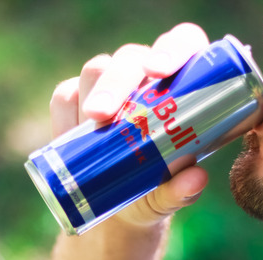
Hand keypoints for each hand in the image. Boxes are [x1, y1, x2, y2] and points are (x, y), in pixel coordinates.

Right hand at [49, 23, 210, 230]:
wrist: (116, 212)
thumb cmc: (154, 192)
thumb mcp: (169, 196)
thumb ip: (183, 189)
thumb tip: (196, 178)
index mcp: (181, 83)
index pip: (182, 43)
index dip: (172, 48)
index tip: (159, 71)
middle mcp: (143, 76)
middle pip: (131, 58)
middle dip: (117, 81)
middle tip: (106, 113)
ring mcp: (107, 87)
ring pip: (96, 69)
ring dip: (94, 93)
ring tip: (94, 124)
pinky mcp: (74, 102)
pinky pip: (65, 95)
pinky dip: (66, 113)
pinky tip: (70, 133)